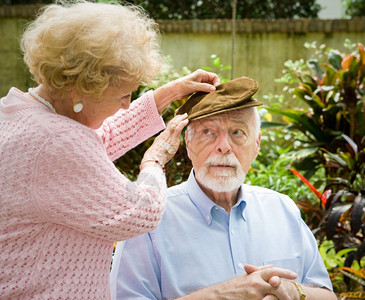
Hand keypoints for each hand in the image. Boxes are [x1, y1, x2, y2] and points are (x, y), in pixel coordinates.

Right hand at [141, 113, 188, 166]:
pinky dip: (182, 124)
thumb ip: (162, 148)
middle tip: (183, 114)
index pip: (168, 127)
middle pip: (171, 123)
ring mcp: (168, 136)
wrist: (153, 158)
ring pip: (174, 123)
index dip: (174, 122)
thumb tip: (164, 149)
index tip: (178, 119)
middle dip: (177, 118)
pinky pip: (177, 129)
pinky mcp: (172, 139)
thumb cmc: (155, 157)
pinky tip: (186, 121)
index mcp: (161, 137)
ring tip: (186, 115)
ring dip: (181, 118)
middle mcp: (164, 134)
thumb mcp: (158, 151)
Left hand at [153, 69, 219, 112]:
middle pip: (212, 81)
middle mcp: (201, 77)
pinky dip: (206, 93)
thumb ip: (205, 87)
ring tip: (209, 96)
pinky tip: (205, 97)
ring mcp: (199, 82)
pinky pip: (205, 90)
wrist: (174, 91)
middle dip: (214, 87)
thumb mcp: (195, 86)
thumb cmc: (183, 86)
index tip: (214, 90)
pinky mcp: (197, 88)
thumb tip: (214, 89)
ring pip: (209, 86)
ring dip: (210, 91)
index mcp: (201, 73)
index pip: (214, 76)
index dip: (216, 82)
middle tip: (213, 94)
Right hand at [179, 264, 297, 299]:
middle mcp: (257, 284)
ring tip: (286, 299)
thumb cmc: (232, 287)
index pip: (273, 271)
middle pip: (277, 286)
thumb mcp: (245, 277)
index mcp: (255, 276)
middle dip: (286, 290)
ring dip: (279, 299)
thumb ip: (259, 272)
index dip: (285, 272)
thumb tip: (271, 267)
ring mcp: (255, 296)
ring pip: (274, 297)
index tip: (295, 275)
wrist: (218, 296)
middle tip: (293, 294)